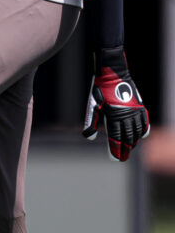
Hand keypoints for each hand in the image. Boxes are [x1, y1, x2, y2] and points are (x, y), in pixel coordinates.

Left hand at [82, 46, 149, 161]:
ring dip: (134, 142)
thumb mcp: (92, 105)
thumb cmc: (100, 90)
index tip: (116, 159)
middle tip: (123, 158)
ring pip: (136, 131)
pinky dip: (142, 130)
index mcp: (114, 116)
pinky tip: (141, 136)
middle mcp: (126, 115)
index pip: (116, 138)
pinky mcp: (139, 106)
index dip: (116, 150)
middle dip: (125, 149)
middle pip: (127, 137)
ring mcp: (135, 111)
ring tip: (130, 149)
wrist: (113, 74)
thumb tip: (88, 137)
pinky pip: (143, 122)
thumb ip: (91, 122)